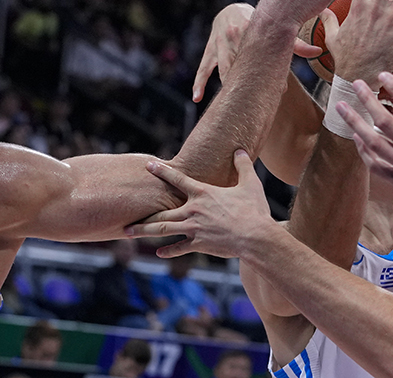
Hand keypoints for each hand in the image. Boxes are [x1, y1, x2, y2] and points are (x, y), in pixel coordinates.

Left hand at [125, 150, 274, 258]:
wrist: (255, 236)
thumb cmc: (253, 210)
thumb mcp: (250, 184)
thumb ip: (243, 165)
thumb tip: (240, 150)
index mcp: (203, 193)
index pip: (178, 179)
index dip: (163, 171)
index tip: (149, 165)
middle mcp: (193, 210)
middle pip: (162, 211)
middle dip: (143, 212)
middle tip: (127, 214)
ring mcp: (193, 229)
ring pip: (163, 229)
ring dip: (145, 231)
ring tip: (129, 232)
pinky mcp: (199, 244)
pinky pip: (179, 248)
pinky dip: (169, 251)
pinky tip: (159, 253)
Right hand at [193, 3, 321, 101]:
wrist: (230, 10)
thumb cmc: (259, 24)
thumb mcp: (275, 30)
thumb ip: (296, 43)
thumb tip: (319, 51)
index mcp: (248, 30)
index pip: (260, 55)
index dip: (270, 73)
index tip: (280, 89)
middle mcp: (231, 37)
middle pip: (242, 65)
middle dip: (250, 84)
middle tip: (259, 101)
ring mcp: (218, 45)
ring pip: (224, 70)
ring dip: (229, 87)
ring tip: (234, 105)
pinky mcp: (209, 52)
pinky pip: (203, 69)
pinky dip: (198, 83)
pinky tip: (197, 98)